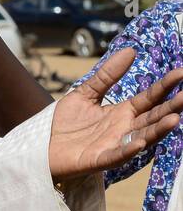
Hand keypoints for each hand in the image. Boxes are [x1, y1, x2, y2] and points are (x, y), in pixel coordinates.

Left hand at [48, 48, 182, 180]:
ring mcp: (114, 144)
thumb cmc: (65, 122)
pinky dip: (129, 149)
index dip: (164, 86)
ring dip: (158, 130)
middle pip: (152, 117)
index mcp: (122, 112)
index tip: (181, 72)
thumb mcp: (85, 93)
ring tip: (175, 119)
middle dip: (171, 108)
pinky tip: (139, 142)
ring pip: (142, 137)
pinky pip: (117, 155)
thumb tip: (131, 51)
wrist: (42, 145)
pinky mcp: (99, 159)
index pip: (149, 98)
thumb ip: (106, 75)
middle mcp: (123, 129)